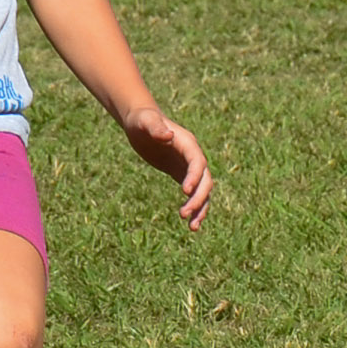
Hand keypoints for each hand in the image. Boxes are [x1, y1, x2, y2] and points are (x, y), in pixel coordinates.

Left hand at [122, 108, 211, 228]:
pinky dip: (194, 207)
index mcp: (187, 143)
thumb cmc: (142, 120)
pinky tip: (190, 224)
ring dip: (200, 208)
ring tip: (192, 227)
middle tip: (184, 214)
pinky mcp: (182, 175)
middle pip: (205, 180)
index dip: (194, 176)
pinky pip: (193, 193)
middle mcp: (193, 156)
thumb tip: (168, 135)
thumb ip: (156, 127)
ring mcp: (189, 167)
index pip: (197, 162)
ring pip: (203, 191)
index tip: (184, 191)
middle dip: (198, 198)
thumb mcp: (145, 121)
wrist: (141, 122)